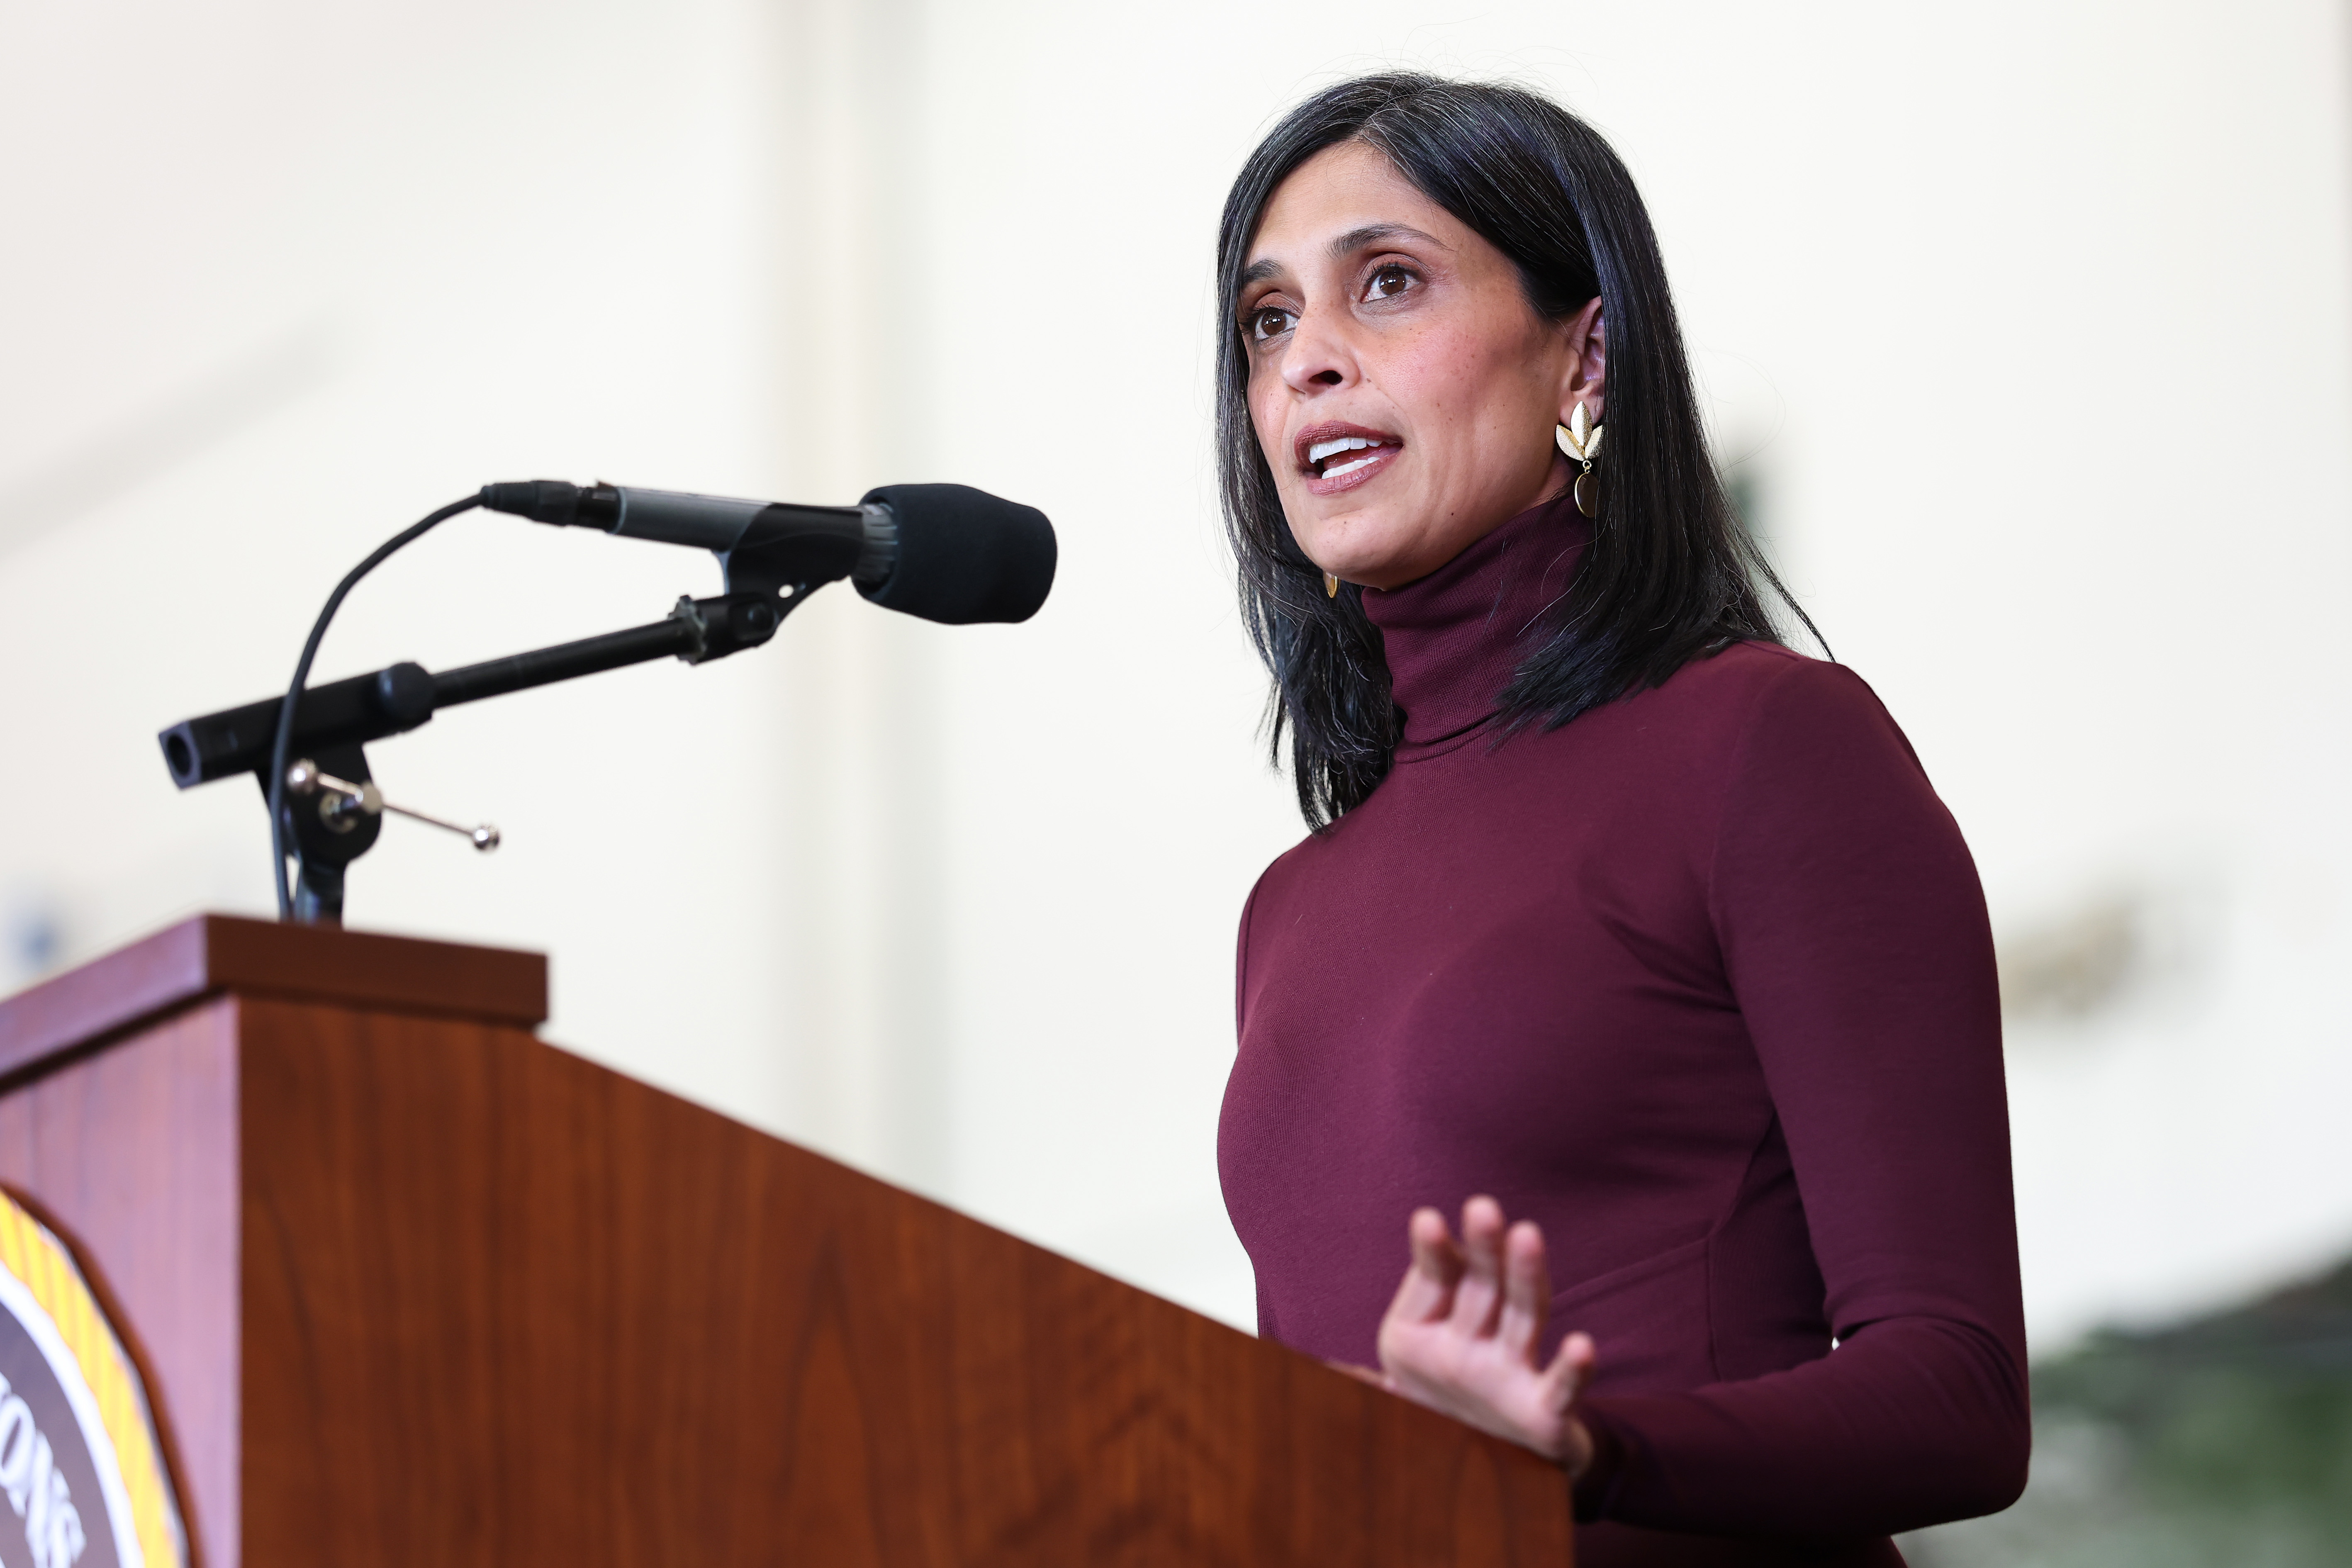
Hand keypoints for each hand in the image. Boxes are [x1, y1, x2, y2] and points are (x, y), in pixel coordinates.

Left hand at [1369, 1195, 1596, 1472]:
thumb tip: (1324, 1371)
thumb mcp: (1394, 1392)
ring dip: (1525, 1276)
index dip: (1434, 1252)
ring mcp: (1512, 1372)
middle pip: (1482, 1286)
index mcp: (1431, 1332)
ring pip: (1522, 1317)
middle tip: (1482, 1207)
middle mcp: (1476, 1342)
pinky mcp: (1545, 1412)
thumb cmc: (1441, 1414)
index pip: (1436, 1280)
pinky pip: (1560, 1389)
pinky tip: (1582, 1345)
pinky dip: (1572, 1370)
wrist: (1499, 1473)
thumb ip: (1365, 1382)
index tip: (1427, 1220)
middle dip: (1482, 1248)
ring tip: (1527, 1234)